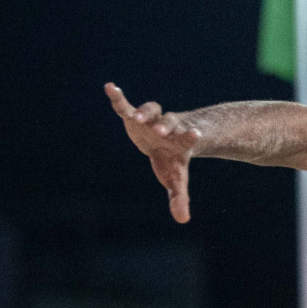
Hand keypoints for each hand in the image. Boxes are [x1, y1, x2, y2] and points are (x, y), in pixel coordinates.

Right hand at [106, 82, 200, 222]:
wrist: (164, 142)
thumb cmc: (171, 161)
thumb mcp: (175, 179)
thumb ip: (179, 197)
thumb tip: (183, 220)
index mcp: (179, 142)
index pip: (187, 138)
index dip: (190, 136)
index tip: (197, 134)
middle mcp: (166, 127)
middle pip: (168, 122)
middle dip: (164, 125)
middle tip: (161, 131)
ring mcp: (150, 120)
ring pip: (151, 110)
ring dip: (144, 112)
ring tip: (135, 117)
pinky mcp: (133, 116)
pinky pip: (125, 106)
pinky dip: (118, 97)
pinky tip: (109, 87)